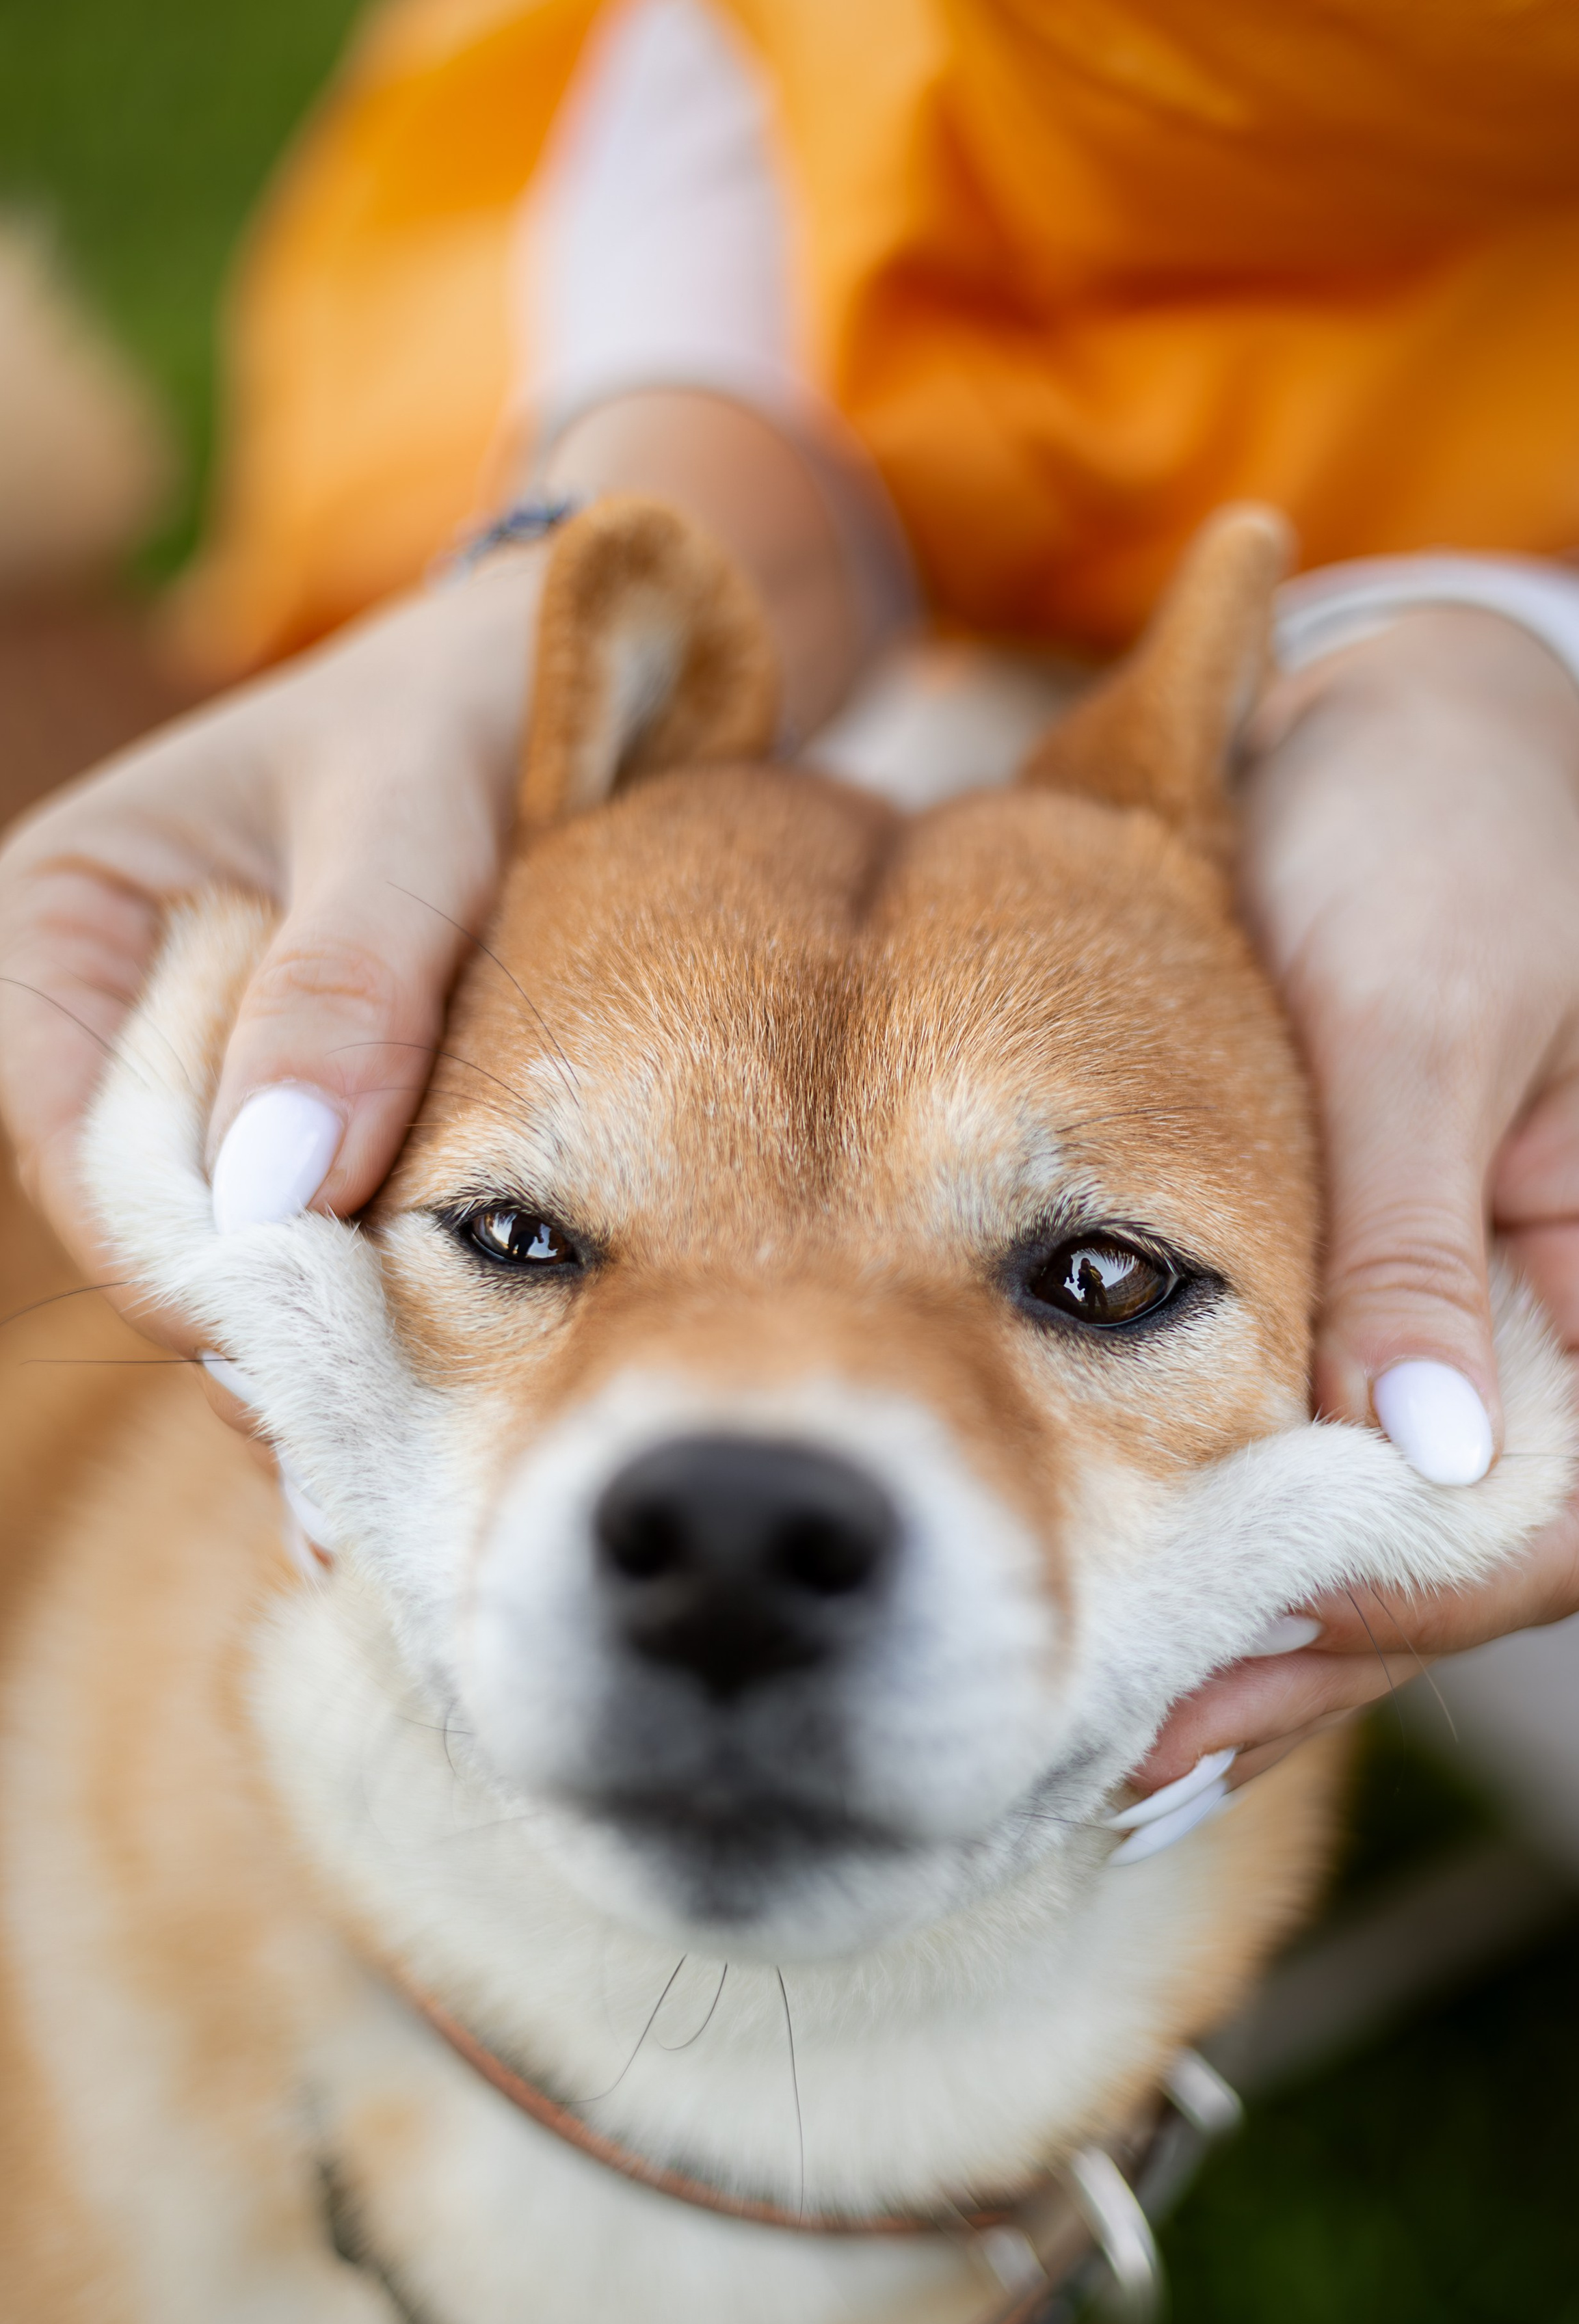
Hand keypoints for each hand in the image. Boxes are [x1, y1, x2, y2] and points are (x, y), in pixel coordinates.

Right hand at [0, 391, 865, 1425]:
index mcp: (65, 916)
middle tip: (360, 1462)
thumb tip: (278, 1184)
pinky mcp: (307, 1117)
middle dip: (252, 1331)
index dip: (181, 1260)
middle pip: (149, 1221)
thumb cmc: (475, 700)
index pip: (81, 1141)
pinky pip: (314, 1236)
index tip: (298, 1351)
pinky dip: (366, 1310)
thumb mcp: (410, 816)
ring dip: (312, 1348)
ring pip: (231, 1252)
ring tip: (396, 1469)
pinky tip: (426, 1396)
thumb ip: (348, 984)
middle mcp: (111, 1016)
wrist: (580, 667)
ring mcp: (208, 1077)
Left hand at [1138, 605, 1578, 1793]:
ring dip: (1263, 1635)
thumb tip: (1415, 1456)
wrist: (1383, 749)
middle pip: (1457, 1557)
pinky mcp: (1362, 1310)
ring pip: (1378, 1534)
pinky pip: (1313, 1461)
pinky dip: (1236, 1542)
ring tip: (1111, 1732)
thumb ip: (1414, 1242)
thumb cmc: (1426, 856)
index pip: (1565, 1509)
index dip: (1429, 1594)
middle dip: (1313, 1658)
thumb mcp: (1421, 1032)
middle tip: (1138, 1746)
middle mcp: (1559, 1337)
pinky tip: (1139, 1603)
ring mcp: (1461, 1335)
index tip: (1276, 1628)